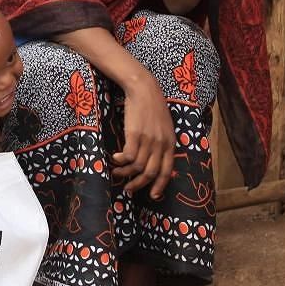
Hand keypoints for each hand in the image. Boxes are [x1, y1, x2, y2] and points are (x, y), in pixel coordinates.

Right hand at [111, 74, 175, 199]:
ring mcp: (148, 140)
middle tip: (128, 189)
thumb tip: (154, 159)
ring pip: (136, 166)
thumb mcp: (165, 127)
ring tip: (117, 173)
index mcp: (170, 143)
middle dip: (138, 184)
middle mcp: (161, 144)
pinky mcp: (135, 134)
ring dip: (124, 173)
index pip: (167, 171)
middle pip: (150, 173)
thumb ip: (162, 143)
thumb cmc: (153, 106)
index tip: (153, 196)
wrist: (144, 89)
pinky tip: (114, 159)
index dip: (160, 185)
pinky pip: (127, 156)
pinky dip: (120, 161)